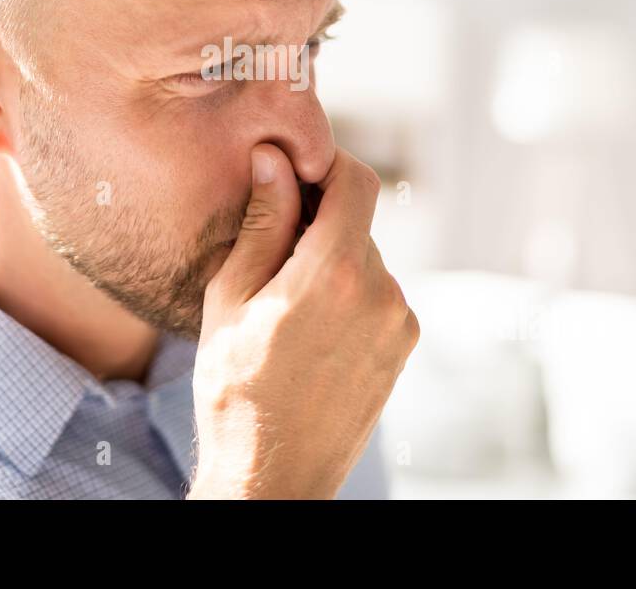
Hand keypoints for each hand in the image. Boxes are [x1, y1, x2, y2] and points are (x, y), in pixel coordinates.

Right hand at [187, 143, 419, 498]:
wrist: (271, 478)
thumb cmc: (235, 391)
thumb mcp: (231, 299)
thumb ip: (262, 222)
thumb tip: (273, 157)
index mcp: (334, 274)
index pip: (356, 180)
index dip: (326, 163)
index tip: (293, 172)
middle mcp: (381, 293)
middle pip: (356, 221)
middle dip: (316, 219)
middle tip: (269, 248)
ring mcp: (399, 322)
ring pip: (365, 257)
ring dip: (330, 259)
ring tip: (284, 304)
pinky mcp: (403, 346)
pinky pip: (377, 293)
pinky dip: (347, 292)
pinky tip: (309, 330)